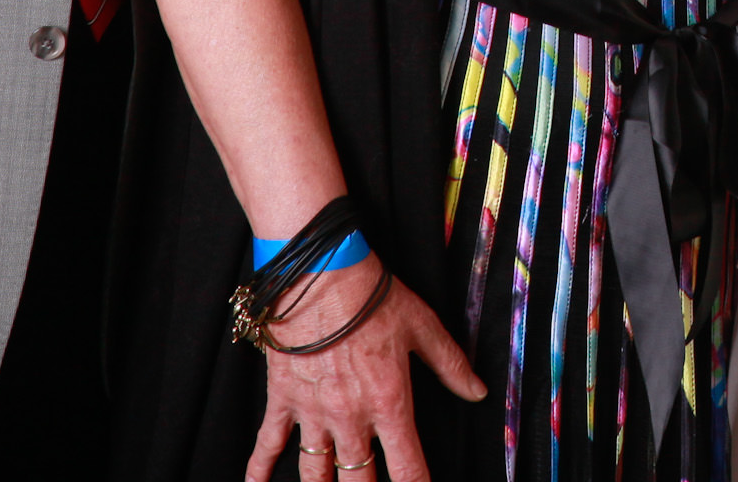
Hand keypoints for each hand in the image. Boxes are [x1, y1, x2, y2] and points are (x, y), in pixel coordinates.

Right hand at [247, 259, 485, 481]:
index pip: (408, 468)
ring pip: (316, 473)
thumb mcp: (424, 327)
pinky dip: (259, 468)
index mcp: (389, 404)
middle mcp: (350, 419)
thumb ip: (452, 365)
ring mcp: (313, 413)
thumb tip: (478, 391)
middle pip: (359, 481)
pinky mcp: (283, 399)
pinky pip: (269, 443)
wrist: (321, 275)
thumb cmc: (373, 297)